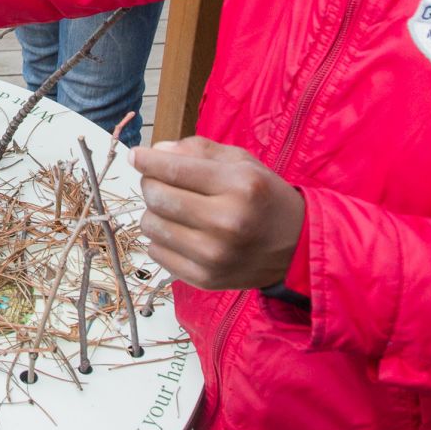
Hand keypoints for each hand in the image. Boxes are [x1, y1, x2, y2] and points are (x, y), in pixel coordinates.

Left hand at [129, 137, 305, 290]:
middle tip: (161, 182)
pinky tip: (182, 233)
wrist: (295, 248)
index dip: (146, 160)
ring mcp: (214, 255)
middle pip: (157, 197)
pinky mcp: (205, 279)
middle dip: (151, 184)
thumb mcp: (241, 162)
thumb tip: (153, 152)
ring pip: (151, 226)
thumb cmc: (264, 197)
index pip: (174, 169)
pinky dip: (161, 239)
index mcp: (239, 185)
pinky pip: (155, 253)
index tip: (135, 155)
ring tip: (175, 210)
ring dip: (155, 213)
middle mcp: (226, 222)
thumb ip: (197, 150)